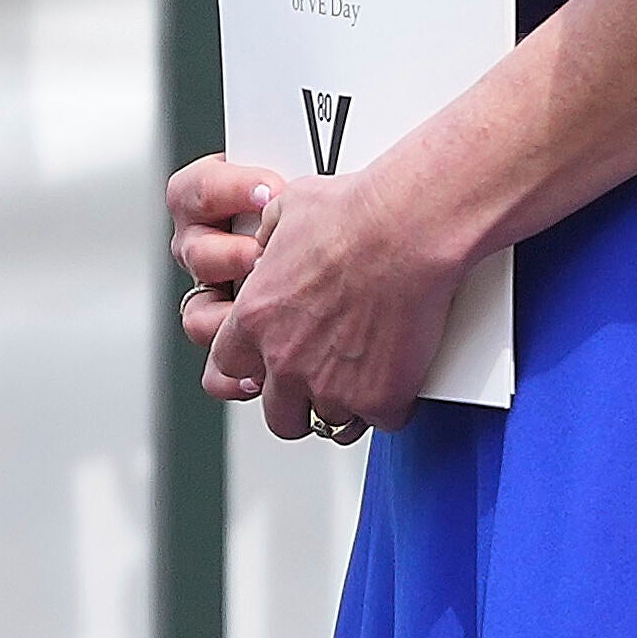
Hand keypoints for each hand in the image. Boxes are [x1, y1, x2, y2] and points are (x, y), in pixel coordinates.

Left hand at [177, 141, 482, 444]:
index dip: (254, 368)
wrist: (407, 228)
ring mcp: (331, 386)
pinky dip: (393, 404)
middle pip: (279, 416)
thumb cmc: (353, 213)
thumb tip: (266, 247)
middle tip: (321, 386)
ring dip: (347, 407)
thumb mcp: (285, 213)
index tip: (272, 364)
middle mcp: (284, 361)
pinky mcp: (379, 398)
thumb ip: (267, 245)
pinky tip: (401, 378)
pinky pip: (382, 420)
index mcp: (252, 321)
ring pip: (330, 423)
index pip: (228, 370)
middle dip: (298, 405)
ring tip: (366, 381)